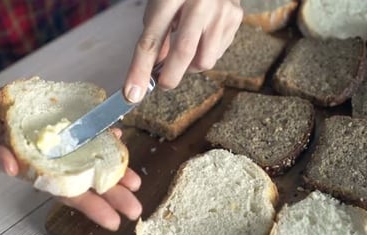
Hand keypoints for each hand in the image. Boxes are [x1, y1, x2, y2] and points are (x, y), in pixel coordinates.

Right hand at [0, 99, 141, 230]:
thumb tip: (10, 167)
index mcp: (33, 171)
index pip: (65, 194)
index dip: (89, 207)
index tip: (113, 222)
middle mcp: (51, 160)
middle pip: (85, 180)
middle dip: (112, 194)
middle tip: (136, 208)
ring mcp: (59, 142)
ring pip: (91, 158)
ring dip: (115, 168)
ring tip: (136, 181)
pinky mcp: (61, 121)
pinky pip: (86, 129)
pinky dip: (102, 133)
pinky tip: (118, 135)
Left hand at [124, 0, 242, 102]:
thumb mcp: (160, 7)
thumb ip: (156, 38)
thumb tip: (153, 73)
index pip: (151, 40)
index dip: (139, 70)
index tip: (131, 94)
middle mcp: (199, 1)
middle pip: (183, 52)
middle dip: (170, 77)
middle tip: (163, 84)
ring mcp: (221, 10)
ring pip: (204, 60)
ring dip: (190, 66)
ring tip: (187, 49)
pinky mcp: (235, 18)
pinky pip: (217, 54)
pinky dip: (205, 54)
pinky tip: (203, 38)